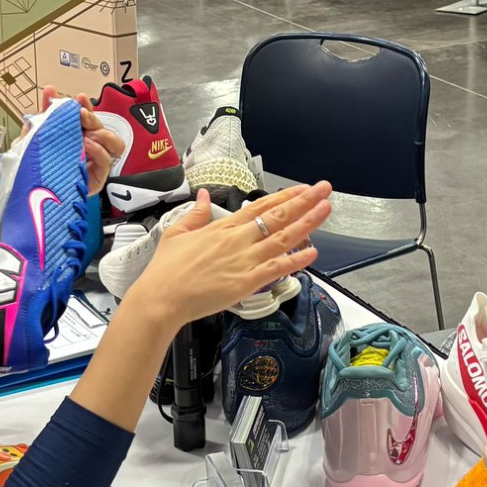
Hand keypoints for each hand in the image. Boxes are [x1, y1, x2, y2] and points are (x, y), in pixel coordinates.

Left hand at [41, 86, 125, 193]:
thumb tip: (48, 94)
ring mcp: (95, 163)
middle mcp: (89, 148)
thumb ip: (40, 120)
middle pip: (101, 126)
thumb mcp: (32, 142)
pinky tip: (87, 146)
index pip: (86, 117)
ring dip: (101, 133)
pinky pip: (106, 161)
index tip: (79, 98)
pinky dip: (99, 151)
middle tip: (80, 114)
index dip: (85, 105)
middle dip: (92, 117)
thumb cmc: (33, 171)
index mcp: (75, 136)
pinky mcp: (98, 178)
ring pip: (113, 142)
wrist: (30, 200)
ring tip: (86, 133)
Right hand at [128, 184, 333, 328]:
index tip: (302, 189)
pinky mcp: (245, 283)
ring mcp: (243, 261)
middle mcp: (237, 240)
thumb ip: (195, 214)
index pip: (260, 207)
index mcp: (222, 228)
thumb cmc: (166, 270)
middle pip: (277, 216)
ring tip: (325, 210)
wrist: (161, 298)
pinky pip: (276, 269)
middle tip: (324, 189)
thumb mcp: (176, 233)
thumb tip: (201, 196)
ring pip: (282, 238)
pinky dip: (296, 261)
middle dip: (304, 202)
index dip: (284, 197)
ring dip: (307, 223)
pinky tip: (313, 253)